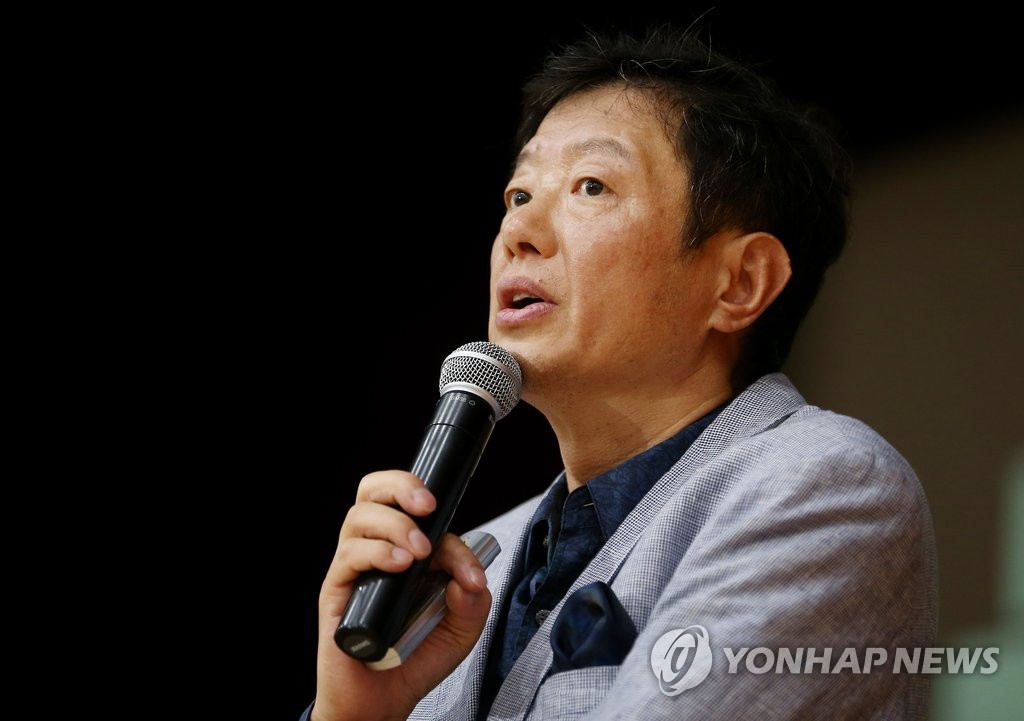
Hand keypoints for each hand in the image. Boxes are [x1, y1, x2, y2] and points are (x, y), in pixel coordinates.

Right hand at [311, 471, 491, 720]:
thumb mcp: (461, 630)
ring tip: (417, 554)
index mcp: (406, 548)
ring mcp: (355, 568)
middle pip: (376, 491)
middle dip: (404, 486)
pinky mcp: (336, 591)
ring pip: (360, 516)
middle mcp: (377, 549)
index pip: (422, 515)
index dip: (449, 531)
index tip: (470, 572)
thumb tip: (466, 579)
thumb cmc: (415, 659)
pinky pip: (348, 556)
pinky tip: (398, 567)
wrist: (383, 702)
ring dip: (395, 525)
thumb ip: (474, 602)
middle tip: (428, 506)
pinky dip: (375, 552)